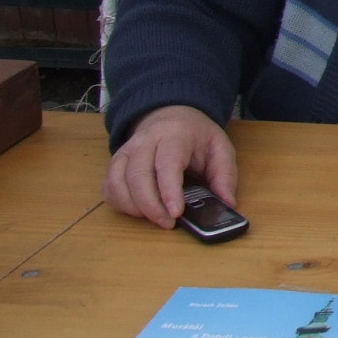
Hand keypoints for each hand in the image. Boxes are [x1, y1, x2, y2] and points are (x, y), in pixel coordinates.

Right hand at [103, 105, 236, 228]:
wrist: (171, 115)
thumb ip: (225, 175)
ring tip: (156, 218)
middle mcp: (144, 142)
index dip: (169, 190)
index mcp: (175, 135)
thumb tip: (227, 204)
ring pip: (118, 182)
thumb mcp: (220, 148)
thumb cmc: (196, 136)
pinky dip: (120, 204)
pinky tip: (139, 211)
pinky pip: (109, 188)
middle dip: (151, 206)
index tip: (176, 213)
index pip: (167, 163)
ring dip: (134, 207)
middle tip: (168, 223)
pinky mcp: (115, 164)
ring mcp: (126, 152)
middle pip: (137, 175)